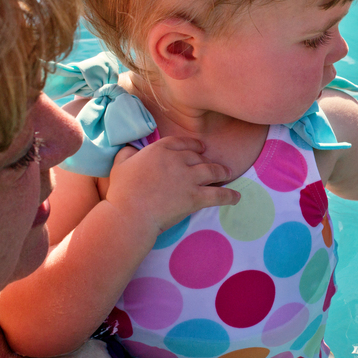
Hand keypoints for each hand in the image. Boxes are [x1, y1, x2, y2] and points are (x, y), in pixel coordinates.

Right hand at [105, 137, 238, 237]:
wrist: (130, 214)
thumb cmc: (122, 191)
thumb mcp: (120, 164)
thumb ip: (128, 152)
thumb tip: (132, 148)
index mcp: (159, 150)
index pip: (181, 143)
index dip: (193, 145)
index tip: (200, 148)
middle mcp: (177, 160)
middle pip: (197, 157)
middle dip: (206, 160)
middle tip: (212, 165)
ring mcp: (188, 178)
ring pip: (212, 171)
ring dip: (222, 172)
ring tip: (228, 173)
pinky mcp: (195, 197)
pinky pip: (218, 195)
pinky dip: (229, 196)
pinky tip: (237, 197)